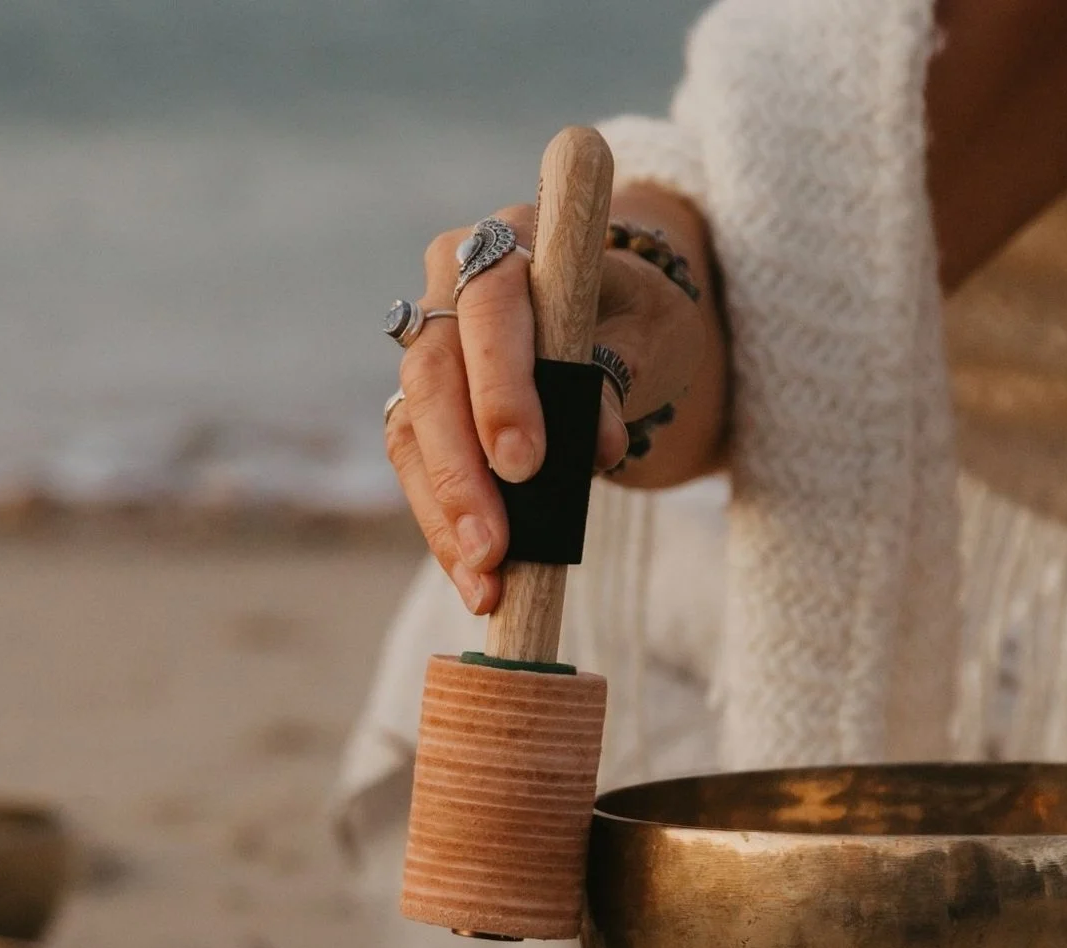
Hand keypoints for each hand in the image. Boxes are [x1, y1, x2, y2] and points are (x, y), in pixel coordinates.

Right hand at [385, 195, 712, 613]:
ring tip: (485, 582)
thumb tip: (591, 444)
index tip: (525, 464)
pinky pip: (418, 467)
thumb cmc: (640, 313)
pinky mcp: (422, 407)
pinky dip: (444, 526)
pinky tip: (475, 580)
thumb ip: (621, 369)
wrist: (621, 317)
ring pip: (411, 431)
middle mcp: (449, 290)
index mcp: (510, 246)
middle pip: (433, 378)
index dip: (499, 387)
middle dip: (462, 472)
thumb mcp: (655, 329)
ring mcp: (428, 349)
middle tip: (495, 548)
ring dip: (445, 514)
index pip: (487, 307)